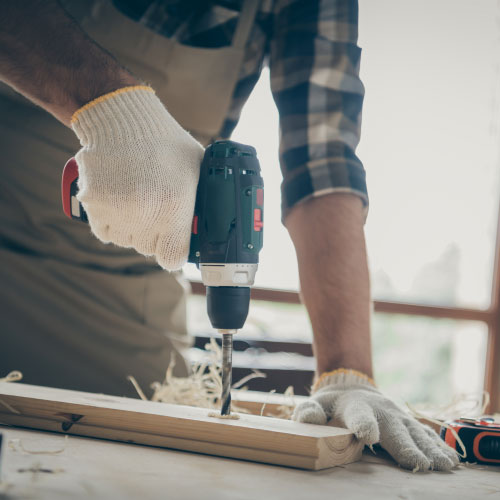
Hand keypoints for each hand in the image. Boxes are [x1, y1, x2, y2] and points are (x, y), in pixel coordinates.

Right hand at [72, 86, 203, 269]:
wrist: (123, 119)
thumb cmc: (166, 144)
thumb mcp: (197, 170)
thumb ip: (202, 201)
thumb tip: (209, 224)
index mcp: (174, 209)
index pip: (173, 258)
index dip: (175, 252)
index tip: (174, 243)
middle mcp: (145, 216)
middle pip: (149, 249)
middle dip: (155, 236)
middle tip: (156, 212)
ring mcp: (116, 212)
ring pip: (127, 240)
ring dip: (132, 229)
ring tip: (137, 201)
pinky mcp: (93, 205)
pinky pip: (105, 232)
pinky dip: (112, 223)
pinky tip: (119, 203)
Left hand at [293, 369, 458, 470]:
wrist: (353, 388)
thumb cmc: (332, 404)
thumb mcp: (317, 404)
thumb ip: (309, 411)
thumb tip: (306, 419)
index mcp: (355, 407)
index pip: (359, 416)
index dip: (364, 425)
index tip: (370, 436)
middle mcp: (381, 411)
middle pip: (394, 429)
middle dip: (406, 446)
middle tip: (419, 464)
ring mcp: (397, 417)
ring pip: (415, 433)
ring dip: (430, 449)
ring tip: (442, 465)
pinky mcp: (408, 423)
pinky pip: (426, 435)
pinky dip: (439, 446)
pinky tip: (451, 459)